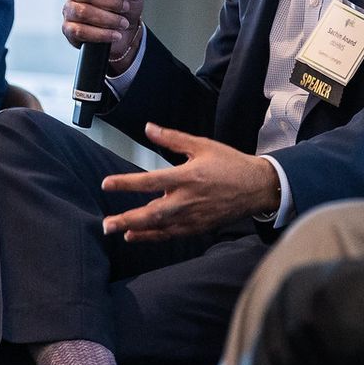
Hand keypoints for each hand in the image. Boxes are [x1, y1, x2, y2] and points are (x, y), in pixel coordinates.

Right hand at [62, 0, 144, 71]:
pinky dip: (102, 34)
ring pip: (84, 12)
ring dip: (108, 19)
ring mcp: (69, 10)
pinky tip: (115, 35)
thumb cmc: (124, 8)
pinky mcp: (69, 29)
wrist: (125, 34)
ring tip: (123, 23)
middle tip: (126, 8)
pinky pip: (81, 31)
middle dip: (111, 2)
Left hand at [98, 123, 279, 241]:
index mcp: (187, 177)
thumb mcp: (202, 145)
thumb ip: (173, 139)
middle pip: (151, 213)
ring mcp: (193, 217)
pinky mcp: (198, 227)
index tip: (107, 184)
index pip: (150, 181)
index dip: (126, 183)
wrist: (257, 187)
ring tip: (117, 230)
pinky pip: (171, 235)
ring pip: (159, 227)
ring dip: (136, 230)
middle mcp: (187, 200)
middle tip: (106, 224)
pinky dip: (153, 237)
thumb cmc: (230, 164)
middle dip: (126, 219)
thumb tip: (148, 128)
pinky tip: (137, 236)